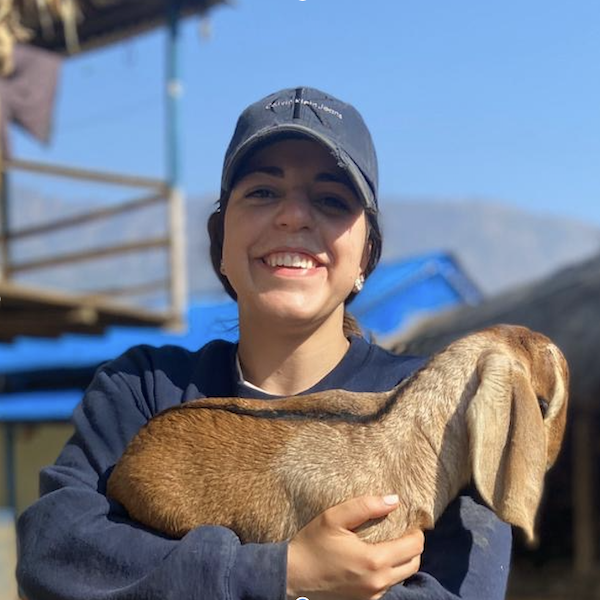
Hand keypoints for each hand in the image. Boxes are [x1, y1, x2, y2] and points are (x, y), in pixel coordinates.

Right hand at [286, 495, 423, 599]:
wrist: (292, 575)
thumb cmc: (312, 544)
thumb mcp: (334, 517)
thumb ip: (366, 506)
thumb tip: (394, 500)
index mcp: (373, 561)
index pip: (413, 547)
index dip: (416, 532)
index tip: (407, 520)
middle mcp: (377, 583)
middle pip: (413, 564)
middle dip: (413, 546)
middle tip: (402, 530)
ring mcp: (371, 596)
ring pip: (401, 576)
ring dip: (401, 560)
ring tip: (388, 541)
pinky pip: (386, 586)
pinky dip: (388, 571)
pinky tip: (373, 558)